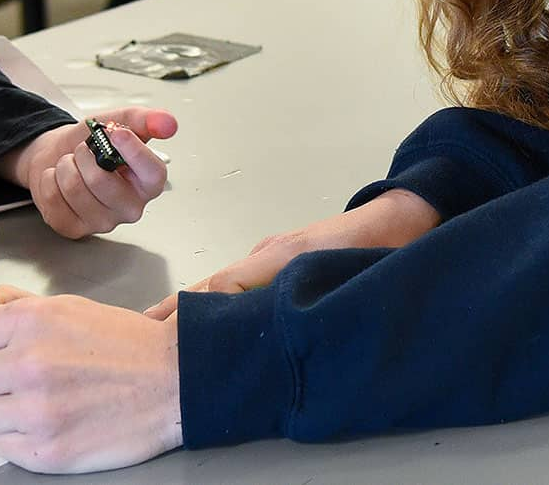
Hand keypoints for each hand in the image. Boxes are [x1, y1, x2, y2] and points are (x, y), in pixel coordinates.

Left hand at [0, 285, 179, 471]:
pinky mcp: (47, 452)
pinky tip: (41, 419)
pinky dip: (13, 434)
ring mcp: (37, 413)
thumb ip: (14, 306)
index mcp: (31, 322)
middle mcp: (29, 365)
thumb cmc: (125, 345)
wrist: (174, 383)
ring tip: (26, 398)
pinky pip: (0, 444)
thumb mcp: (68, 307)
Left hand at [10, 109, 176, 238]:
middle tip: (86, 151)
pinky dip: (50, 180)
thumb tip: (168, 123)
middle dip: (84, 156)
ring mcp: (102, 221)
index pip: (153, 174)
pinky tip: (60, 181)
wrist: (59, 155)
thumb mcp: (119, 122)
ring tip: (72, 165)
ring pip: (74, 188)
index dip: (134, 153)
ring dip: (65, 166)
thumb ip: (145, 120)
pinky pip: (53, 198)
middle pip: (101, 181)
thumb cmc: (93, 146)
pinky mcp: (74, 228)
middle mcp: (129, 207)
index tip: (117, 133)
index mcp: (147, 183)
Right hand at [145, 188, 436, 317]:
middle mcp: (270, 252)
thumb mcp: (347, 274)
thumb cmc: (384, 247)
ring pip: (225, 282)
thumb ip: (309, 294)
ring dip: (196, 305)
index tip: (163, 333)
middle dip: (177, 310)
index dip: (194, 312)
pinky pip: (240, 280)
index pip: (224, 286)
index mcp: (281, 256)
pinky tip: (207, 318)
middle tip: (140, 334)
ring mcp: (274, 252)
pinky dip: (217, 299)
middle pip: (214, 283)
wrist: (408, 214)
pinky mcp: (282, 257)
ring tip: (160, 332)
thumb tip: (270, 322)